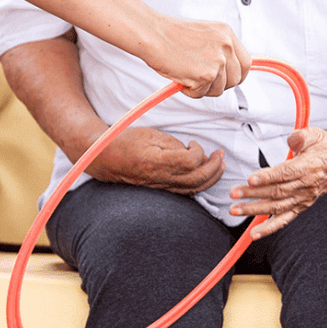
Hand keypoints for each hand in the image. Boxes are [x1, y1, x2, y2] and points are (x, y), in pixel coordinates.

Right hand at [86, 126, 223, 195]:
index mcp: (157, 162)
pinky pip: (185, 192)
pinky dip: (199, 185)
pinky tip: (205, 176)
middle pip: (196, 180)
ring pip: (193, 190)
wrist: (106, 158)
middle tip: (220, 155)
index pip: (189, 162)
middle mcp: (160, 178)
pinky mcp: (161, 190)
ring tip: (219, 166)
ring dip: (210, 178)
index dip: (198, 151)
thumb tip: (193, 154)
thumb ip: (174, 144)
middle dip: (214, 168)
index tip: (193, 142)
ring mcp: (161, 187)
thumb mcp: (151, 134)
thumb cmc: (128, 141)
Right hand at [148, 18, 250, 97]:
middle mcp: (226, 46)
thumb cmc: (171, 35)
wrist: (153, 34)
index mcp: (226, 34)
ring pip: (219, 89)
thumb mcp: (204, 34)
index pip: (246, 63)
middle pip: (236, 79)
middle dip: (219, 85)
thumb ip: (219, 49)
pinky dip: (190, 91)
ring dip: (203, 88)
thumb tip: (227, 71)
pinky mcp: (205, 75)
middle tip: (202, 79)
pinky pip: (202, 94)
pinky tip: (181, 76)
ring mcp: (217, 60)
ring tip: (187, 74)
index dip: (237, 75)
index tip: (226, 79)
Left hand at [228, 127, 326, 238]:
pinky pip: (284, 220)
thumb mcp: (316, 134)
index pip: (286, 174)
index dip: (268, 177)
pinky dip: (269, 228)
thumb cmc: (325, 148)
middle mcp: (306, 186)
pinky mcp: (300, 206)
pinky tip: (254, 233)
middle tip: (234, 194)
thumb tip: (291, 139)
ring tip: (236, 210)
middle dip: (253, 194)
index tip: (251, 179)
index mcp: (308, 167)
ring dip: (255, 210)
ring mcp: (303, 198)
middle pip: (276, 192)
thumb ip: (302, 136)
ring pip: (276, 207)